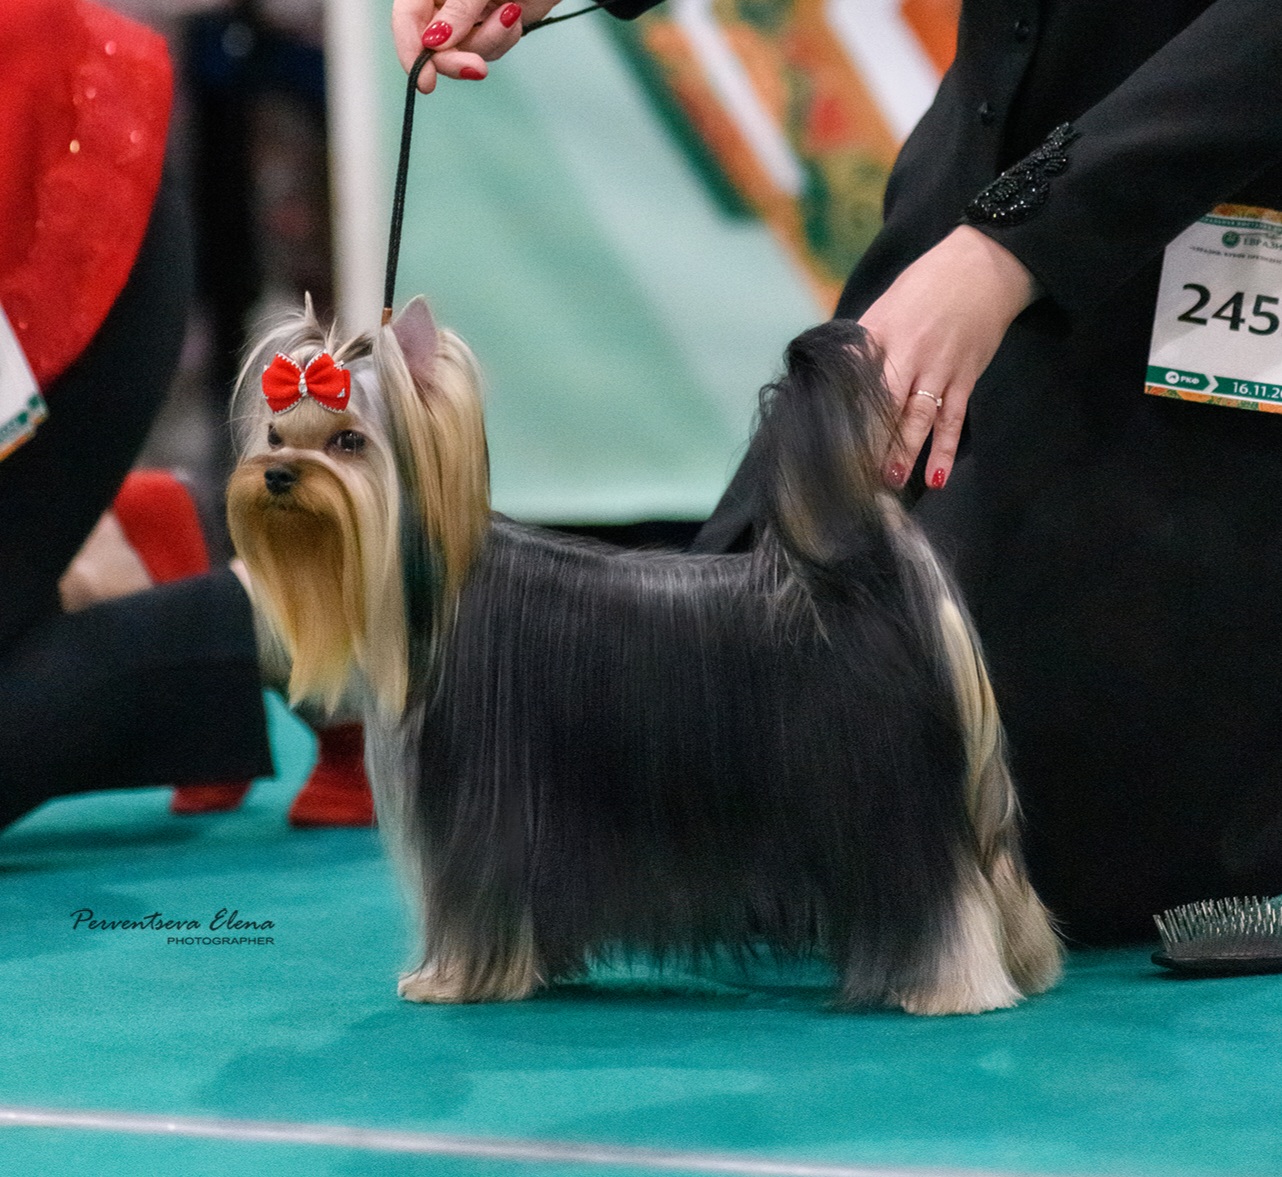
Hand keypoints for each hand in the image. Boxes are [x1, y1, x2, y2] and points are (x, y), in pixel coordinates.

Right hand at [392, 0, 559, 91]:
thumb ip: (457, 10)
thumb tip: (433, 42)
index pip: (407, 19)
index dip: (411, 52)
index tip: (425, 81)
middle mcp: (443, 3)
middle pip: (433, 46)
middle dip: (456, 59)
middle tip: (477, 69)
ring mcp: (466, 18)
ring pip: (463, 53)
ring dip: (490, 41)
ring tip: (510, 13)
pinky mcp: (489, 29)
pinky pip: (489, 51)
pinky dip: (504, 39)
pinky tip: (514, 14)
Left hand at [859, 225, 1037, 490]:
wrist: (982, 267)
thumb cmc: (924, 286)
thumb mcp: (884, 306)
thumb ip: (862, 344)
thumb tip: (835, 379)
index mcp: (880, 334)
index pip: (855, 379)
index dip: (843, 411)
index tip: (827, 442)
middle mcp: (909, 354)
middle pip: (885, 404)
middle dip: (871, 440)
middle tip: (855, 474)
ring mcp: (939, 368)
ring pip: (919, 417)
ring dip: (905, 451)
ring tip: (891, 479)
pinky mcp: (964, 378)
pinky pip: (954, 420)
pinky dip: (946, 449)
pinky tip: (937, 477)